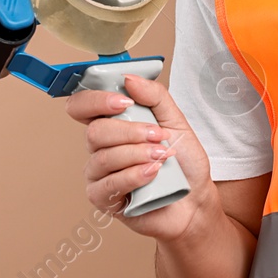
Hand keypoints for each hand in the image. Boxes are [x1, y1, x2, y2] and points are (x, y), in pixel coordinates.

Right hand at [64, 73, 219, 243]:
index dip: (95, 100)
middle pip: (95, 131)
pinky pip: (109, 184)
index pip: (82, 106)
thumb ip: (154, 96)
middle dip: (131, 132)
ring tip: (162, 157)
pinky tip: (153, 174)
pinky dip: (135, 176)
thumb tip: (129, 78)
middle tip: (158, 136)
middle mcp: (100, 148)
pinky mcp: (103, 199)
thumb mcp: (176, 121)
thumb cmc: (183, 163)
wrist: (195, 200)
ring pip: (104, 157)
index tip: (124, 101)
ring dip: (138, 154)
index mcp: (112, 124)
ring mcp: (99, 174)